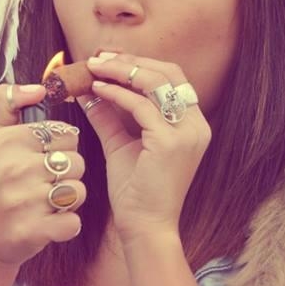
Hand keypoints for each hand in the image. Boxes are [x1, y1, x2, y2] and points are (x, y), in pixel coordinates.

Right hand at [0, 83, 86, 268]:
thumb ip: (7, 101)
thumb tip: (38, 88)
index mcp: (7, 141)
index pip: (66, 133)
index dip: (60, 147)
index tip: (41, 158)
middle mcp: (14, 168)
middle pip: (76, 161)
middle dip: (66, 174)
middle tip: (42, 183)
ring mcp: (23, 201)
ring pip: (78, 191)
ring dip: (68, 200)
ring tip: (45, 202)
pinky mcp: (34, 231)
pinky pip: (73, 222)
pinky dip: (66, 226)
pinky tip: (48, 223)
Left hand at [82, 53, 210, 241]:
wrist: (145, 227)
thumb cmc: (136, 191)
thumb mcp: (121, 145)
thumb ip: (109, 116)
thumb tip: (88, 91)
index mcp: (191, 124)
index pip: (171, 78)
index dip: (140, 62)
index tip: (108, 58)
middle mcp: (196, 125)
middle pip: (168, 72)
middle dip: (131, 60)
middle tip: (98, 57)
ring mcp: (186, 133)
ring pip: (156, 82)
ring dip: (121, 71)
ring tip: (93, 68)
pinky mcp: (170, 143)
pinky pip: (141, 105)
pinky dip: (117, 93)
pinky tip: (96, 90)